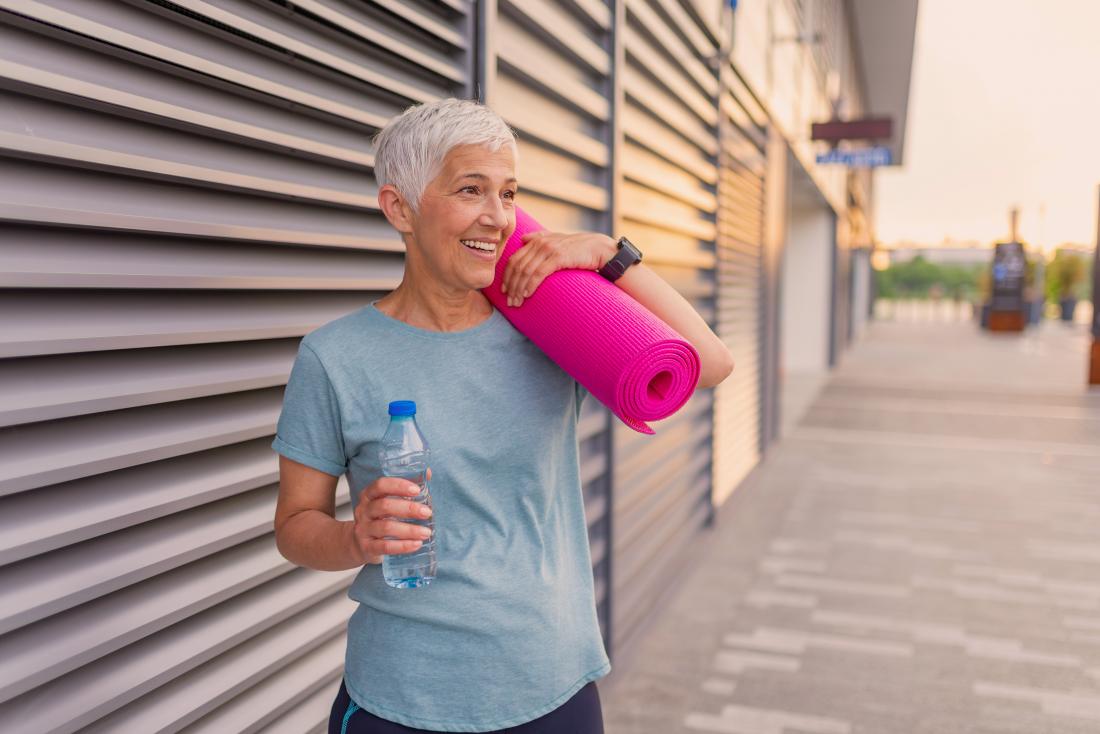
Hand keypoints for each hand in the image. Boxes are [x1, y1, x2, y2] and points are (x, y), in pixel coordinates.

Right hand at [351, 468, 432, 564]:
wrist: (359, 544)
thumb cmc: (380, 519)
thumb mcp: (390, 502)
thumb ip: (407, 489)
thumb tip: (428, 473)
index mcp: (369, 495)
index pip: (380, 485)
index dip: (398, 486)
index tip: (417, 490)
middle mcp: (363, 510)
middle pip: (385, 506)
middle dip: (409, 509)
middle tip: (427, 513)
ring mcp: (363, 529)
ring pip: (386, 527)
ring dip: (409, 530)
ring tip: (426, 532)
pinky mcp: (367, 547)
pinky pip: (385, 546)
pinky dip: (403, 546)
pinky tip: (417, 544)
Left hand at [501, 231, 615, 307]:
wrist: (599, 248)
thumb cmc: (578, 248)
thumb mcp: (556, 240)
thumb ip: (539, 238)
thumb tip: (523, 239)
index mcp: (536, 240)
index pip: (514, 259)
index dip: (507, 276)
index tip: (504, 291)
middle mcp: (540, 243)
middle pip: (517, 266)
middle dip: (511, 286)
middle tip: (510, 302)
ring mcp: (549, 249)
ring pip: (526, 271)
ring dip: (519, 289)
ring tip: (517, 302)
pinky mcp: (558, 257)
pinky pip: (538, 273)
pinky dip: (530, 285)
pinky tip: (527, 295)